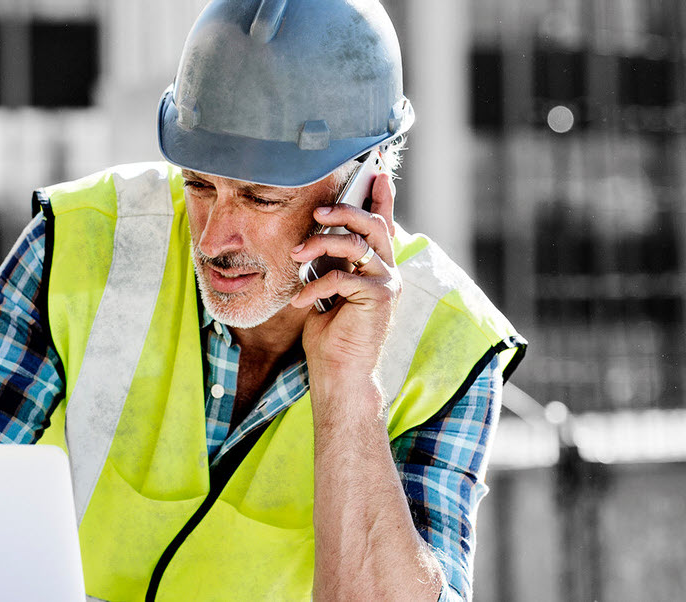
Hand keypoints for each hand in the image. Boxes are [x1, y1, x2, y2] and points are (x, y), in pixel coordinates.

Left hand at [288, 173, 400, 394]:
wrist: (338, 372)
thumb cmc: (329, 334)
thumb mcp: (327, 289)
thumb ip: (330, 263)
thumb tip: (314, 236)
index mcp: (376, 266)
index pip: (382, 224)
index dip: (381, 197)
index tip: (376, 173)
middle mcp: (388, 271)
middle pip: (372, 224)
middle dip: (344, 210)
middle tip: (317, 211)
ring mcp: (388, 283)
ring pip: (357, 244)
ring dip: (321, 243)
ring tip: (296, 253)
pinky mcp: (381, 297)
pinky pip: (343, 276)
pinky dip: (315, 286)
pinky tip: (299, 300)